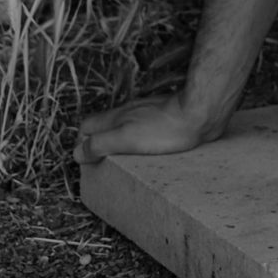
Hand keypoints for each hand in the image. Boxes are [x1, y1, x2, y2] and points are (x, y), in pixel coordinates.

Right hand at [75, 92, 211, 165]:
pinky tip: (150, 153)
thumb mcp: (125, 139)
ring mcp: (146, 113)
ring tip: (126, 163)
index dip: (82, 144)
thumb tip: (78, 153)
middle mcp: (128, 113)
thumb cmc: (164, 128)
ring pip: (124, 127)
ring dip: (120, 144)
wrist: (199, 113)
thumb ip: (99, 144)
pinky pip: (144, 130)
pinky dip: (140, 142)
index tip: (88, 161)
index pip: (86, 127)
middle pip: (103, 127)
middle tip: (104, 164)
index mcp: (115, 117)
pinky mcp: (164, 118)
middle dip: (99, 145)